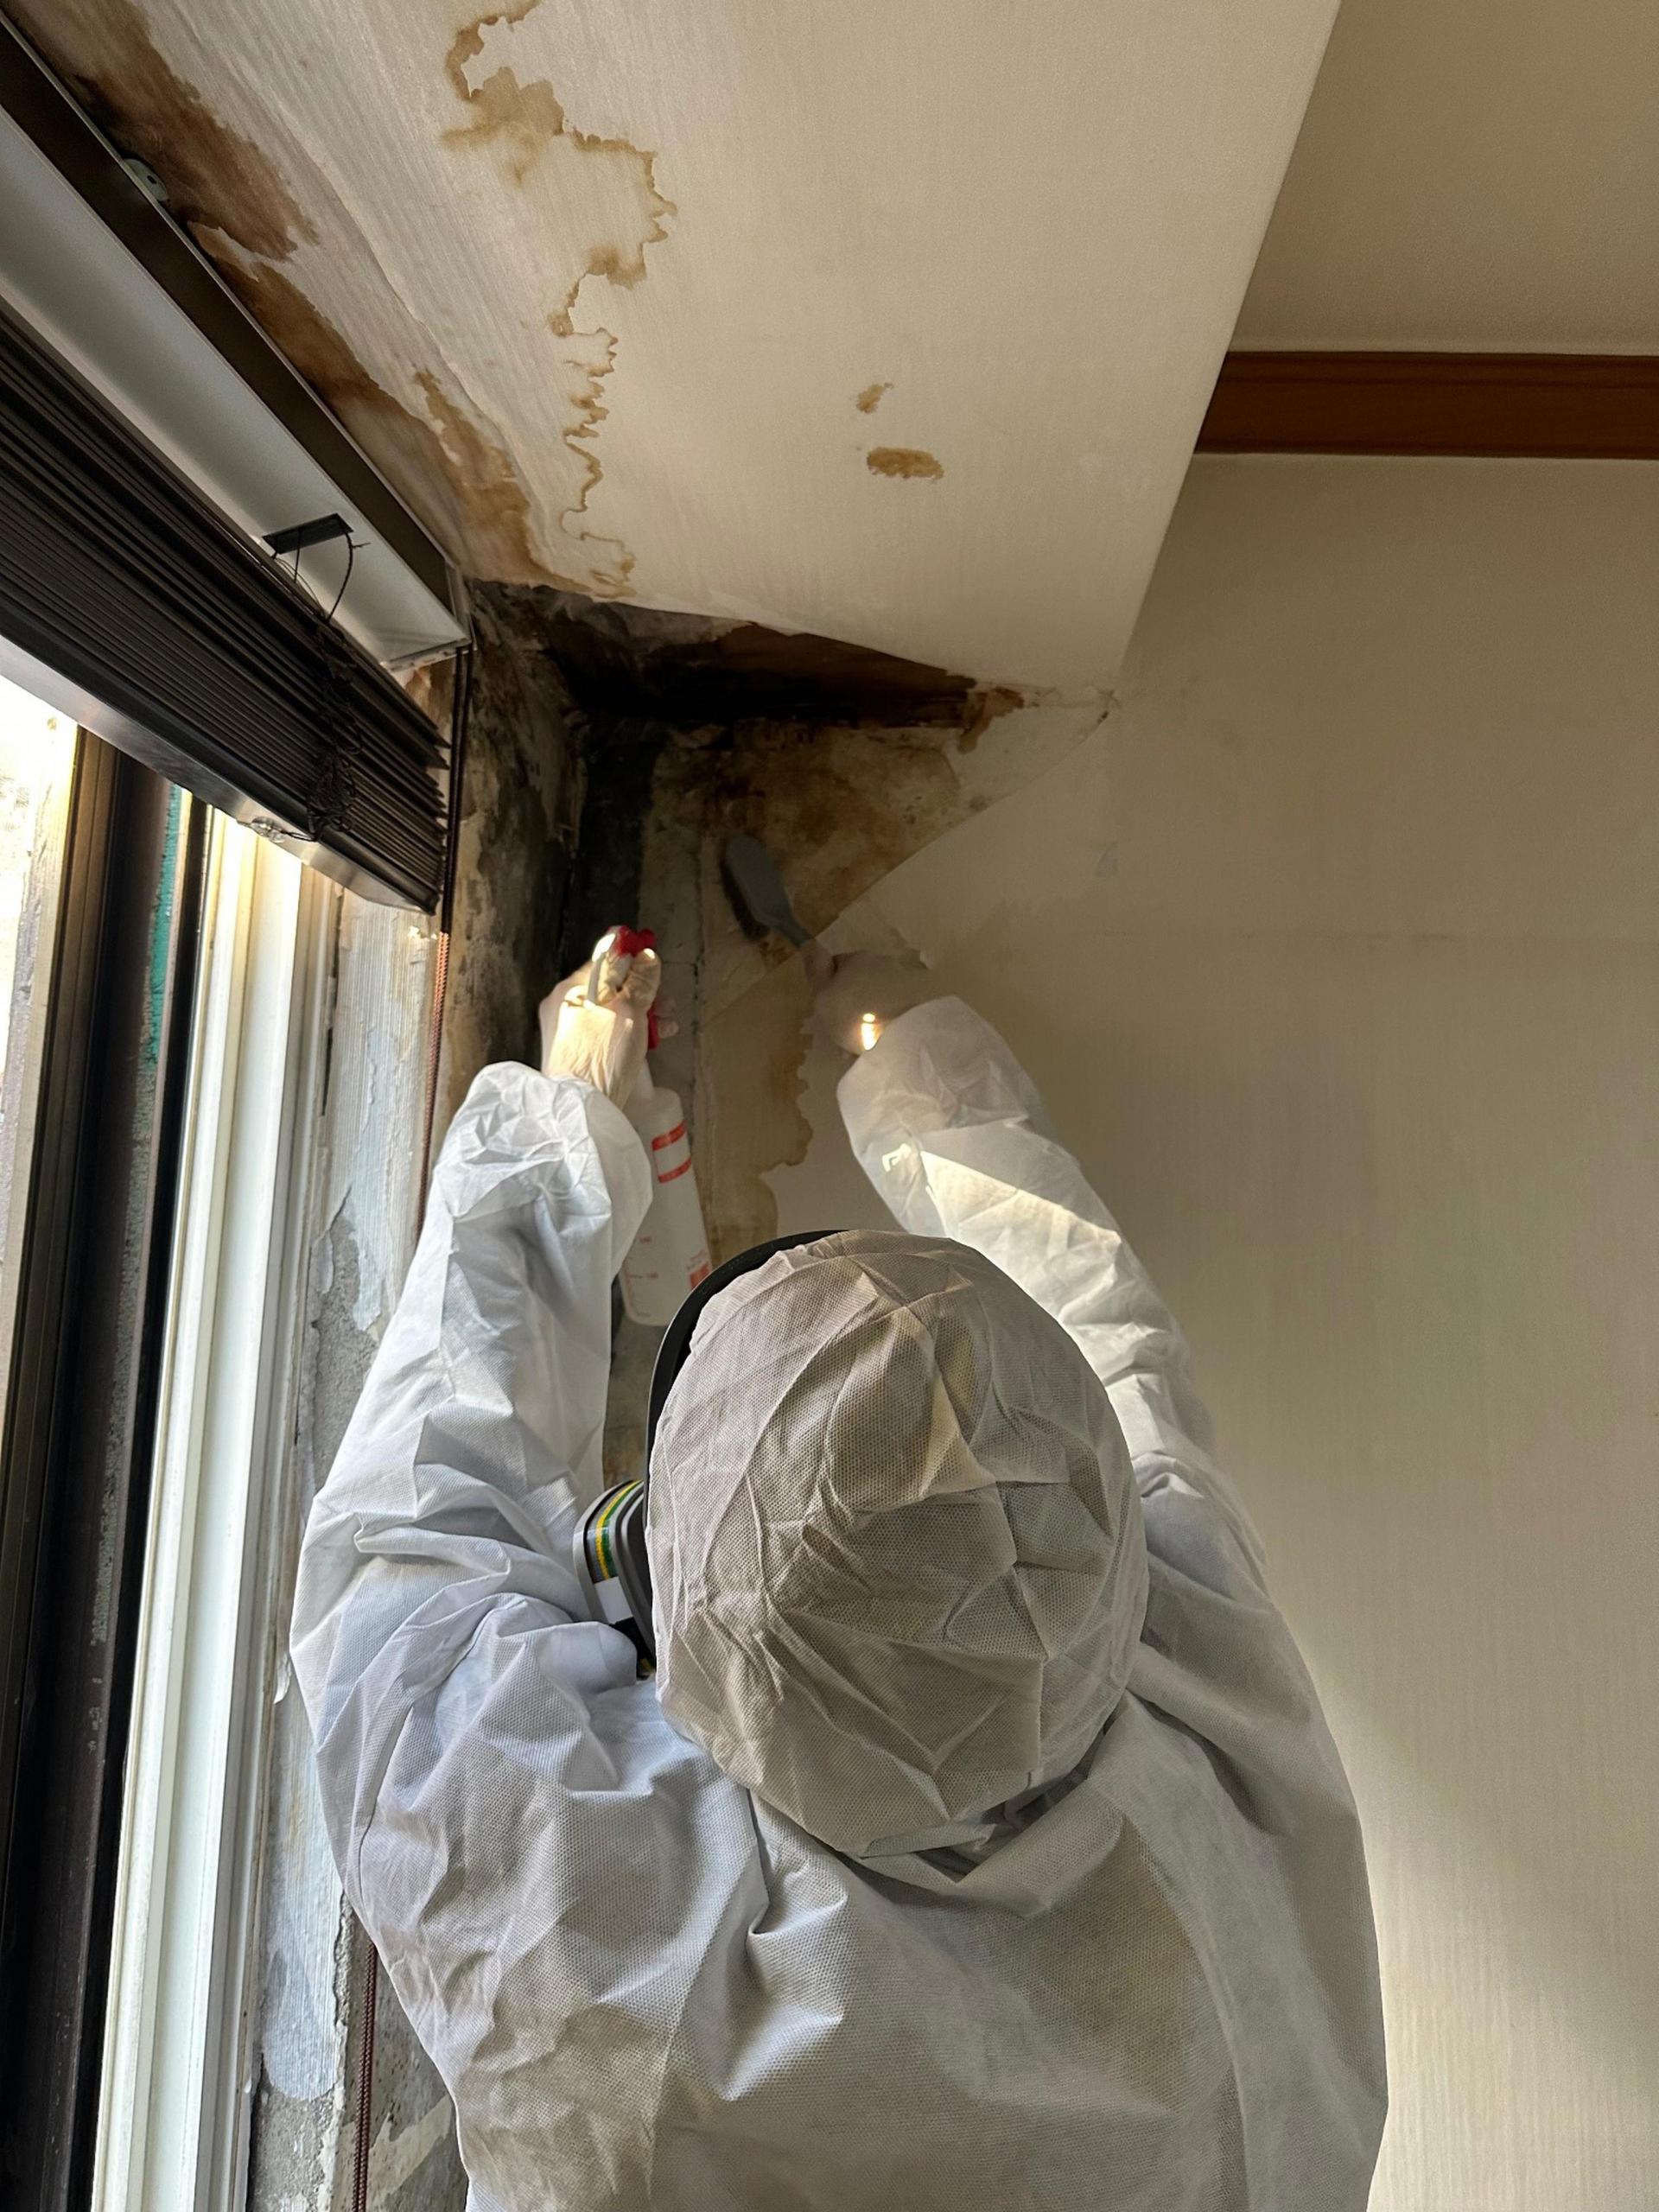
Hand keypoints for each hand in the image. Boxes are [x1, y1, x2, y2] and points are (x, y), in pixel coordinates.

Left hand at [539, 930, 661, 1105]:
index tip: (652, 954)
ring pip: (613, 1011)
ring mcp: (572, 1034)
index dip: (632, 956)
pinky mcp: (581, 1055)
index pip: (604, 960)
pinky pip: (609, 1033)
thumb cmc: (598, 1063)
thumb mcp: (628, 1014)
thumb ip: (639, 983)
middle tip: (664, 1002)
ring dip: (642, 1013)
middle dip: (643, 991)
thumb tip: (647, 958)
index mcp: (570, 991)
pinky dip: (631, 1032)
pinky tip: (650, 1041)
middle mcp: (566, 1009)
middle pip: (611, 987)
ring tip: (664, 1026)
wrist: (583, 1111)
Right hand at [809, 948, 931, 1055]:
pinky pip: (892, 1008)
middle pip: (859, 979)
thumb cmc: (854, 1016)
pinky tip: (880, 1040)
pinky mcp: (916, 999)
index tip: (828, 1008)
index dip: (830, 986)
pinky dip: (885, 1020)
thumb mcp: (823, 996)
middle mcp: (881, 963)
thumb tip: (809, 942)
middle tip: (844, 1028)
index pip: (837, 964)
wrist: (903, 1035)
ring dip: (869, 1011)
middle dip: (852, 999)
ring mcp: (902, 980)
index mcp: (857, 959)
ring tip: (864, 1041)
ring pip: (877, 995)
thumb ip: (816, 970)